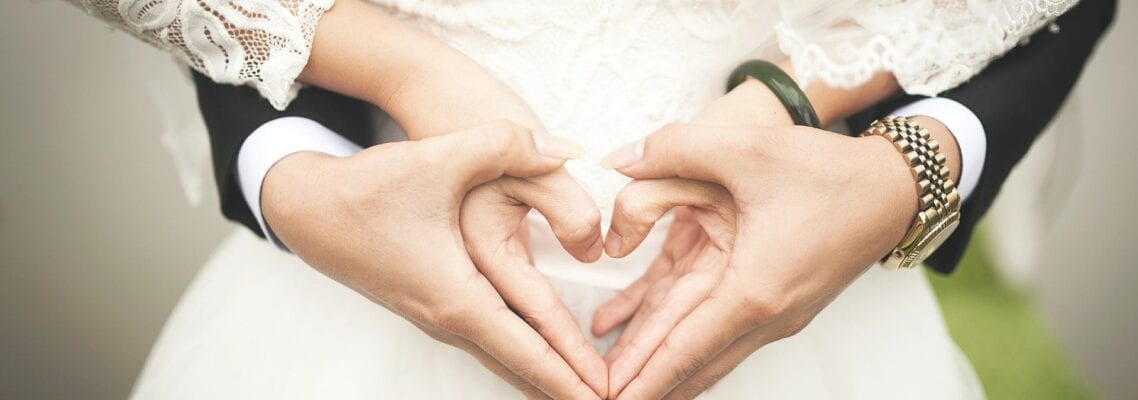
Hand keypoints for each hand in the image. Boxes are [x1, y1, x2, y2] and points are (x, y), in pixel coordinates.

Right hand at [261, 121, 601, 398]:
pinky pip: (487, 342)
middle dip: (564, 387)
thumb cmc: (369, 188)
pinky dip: (520, 357)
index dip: (571, 371)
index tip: (605, 395)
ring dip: (544, 375)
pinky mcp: (430, 305)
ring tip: (581, 390)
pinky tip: (538, 358)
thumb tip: (565, 149)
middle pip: (519, 366)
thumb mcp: (440, 158)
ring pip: (502, 358)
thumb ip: (507, 145)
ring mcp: (437, 316)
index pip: (528, 346)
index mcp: (457, 294)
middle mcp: (448, 317)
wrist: (306, 206)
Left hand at [595, 118, 953, 397]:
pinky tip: (641, 337)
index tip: (612, 398)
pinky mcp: (775, 300)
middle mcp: (766, 314)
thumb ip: (673, 149)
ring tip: (620, 386)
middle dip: (647, 384)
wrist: (893, 188)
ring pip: (705, 351)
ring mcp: (773, 313)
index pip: (686, 346)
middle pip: (692, 361)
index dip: (645, 374)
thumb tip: (615, 161)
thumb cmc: (827, 172)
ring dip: (661, 366)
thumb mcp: (745, 148)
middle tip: (603, 399)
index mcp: (754, 288)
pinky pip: (718, 329)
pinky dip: (681, 339)